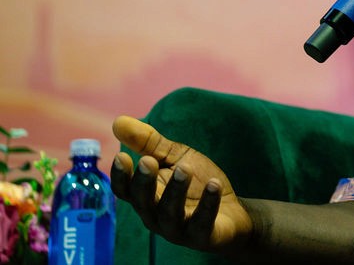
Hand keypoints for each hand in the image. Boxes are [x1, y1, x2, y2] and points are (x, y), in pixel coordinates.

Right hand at [111, 115, 253, 252]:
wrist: (231, 212)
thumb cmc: (196, 183)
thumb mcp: (175, 158)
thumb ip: (149, 143)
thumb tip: (118, 121)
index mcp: (146, 197)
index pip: (126, 190)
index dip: (121, 176)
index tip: (121, 156)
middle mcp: (156, 216)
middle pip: (144, 202)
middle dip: (145, 182)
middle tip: (148, 161)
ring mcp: (178, 229)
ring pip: (170, 213)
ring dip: (176, 190)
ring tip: (184, 168)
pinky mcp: (202, 236)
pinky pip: (202, 222)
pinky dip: (208, 203)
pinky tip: (215, 184)